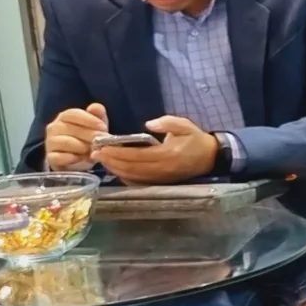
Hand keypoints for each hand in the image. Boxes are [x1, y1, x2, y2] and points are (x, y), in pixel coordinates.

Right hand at [42, 104, 106, 172]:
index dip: (89, 120)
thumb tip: (96, 107)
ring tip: (92, 151)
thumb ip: (98, 115)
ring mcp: (50, 142)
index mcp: (64, 117)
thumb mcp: (96, 126)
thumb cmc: (88, 138)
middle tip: (102, 142)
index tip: (103, 127)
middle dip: (90, 135)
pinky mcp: (50, 157)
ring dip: (82, 147)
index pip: (73, 114)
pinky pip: (59, 157)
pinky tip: (81, 158)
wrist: (80, 159)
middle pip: (71, 128)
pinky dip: (72, 158)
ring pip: (65, 142)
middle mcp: (54, 127)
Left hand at [97, 114, 219, 185]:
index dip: (117, 153)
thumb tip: (148, 124)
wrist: (211, 158)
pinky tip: (116, 170)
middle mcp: (162, 169)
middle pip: (130, 168)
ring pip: (132, 177)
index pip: (136, 156)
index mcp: (167, 154)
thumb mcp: (184, 125)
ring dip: (115, 169)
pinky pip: (138, 182)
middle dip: (111, 162)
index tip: (101, 147)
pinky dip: (124, 177)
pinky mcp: (160, 182)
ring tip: (102, 161)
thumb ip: (167, 122)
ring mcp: (161, 178)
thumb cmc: (195, 139)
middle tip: (95, 154)